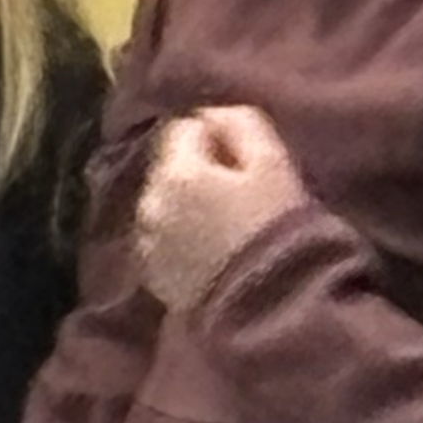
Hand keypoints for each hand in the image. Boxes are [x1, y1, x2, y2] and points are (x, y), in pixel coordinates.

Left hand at [135, 105, 308, 312]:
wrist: (268, 307)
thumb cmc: (277, 229)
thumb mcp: (272, 165)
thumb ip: (240, 124)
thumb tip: (213, 114)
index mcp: (176, 172)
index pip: (185, 128)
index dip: (216, 136)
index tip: (245, 158)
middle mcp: (149, 202)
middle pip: (170, 166)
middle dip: (197, 168)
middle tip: (238, 190)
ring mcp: (146, 241)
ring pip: (164, 201)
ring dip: (185, 202)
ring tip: (224, 221)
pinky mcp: (151, 273)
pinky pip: (162, 236)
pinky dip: (179, 234)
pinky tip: (210, 248)